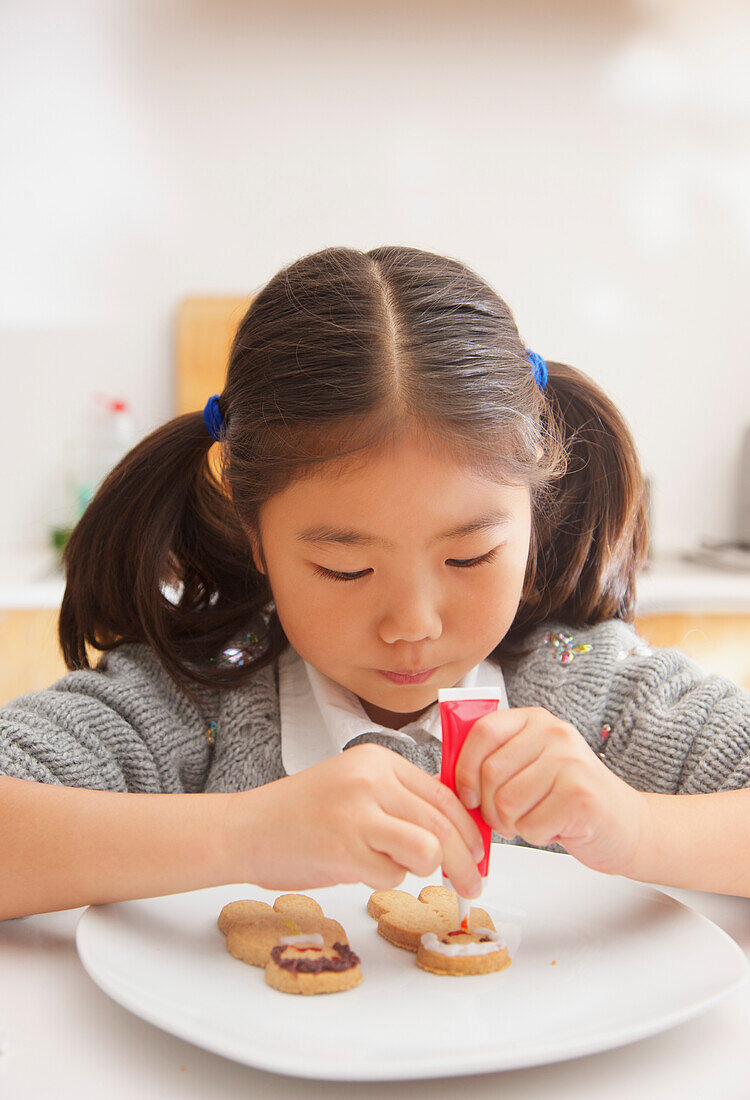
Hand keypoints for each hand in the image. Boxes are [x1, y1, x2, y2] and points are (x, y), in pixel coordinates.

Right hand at [225, 744, 485, 895]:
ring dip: (418, 871)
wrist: (246, 829)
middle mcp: (371, 779)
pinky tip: (353, 868)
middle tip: (471, 885)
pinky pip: (391, 876)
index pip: (445, 795)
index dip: (469, 830)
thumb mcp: (355, 789)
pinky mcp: (345, 848)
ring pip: (427, 850)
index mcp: (378, 760)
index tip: (478, 853)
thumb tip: (455, 833)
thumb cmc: (301, 815)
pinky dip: (381, 881)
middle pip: (444, 825)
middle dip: (465, 862)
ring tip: (389, 867)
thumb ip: (400, 802)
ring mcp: (358, 812)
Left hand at [454, 707, 647, 875]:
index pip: (482, 732)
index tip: (467, 793)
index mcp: (535, 720)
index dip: (465, 768)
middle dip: (489, 807)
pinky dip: (535, 836)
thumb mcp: (532, 765)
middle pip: (490, 773)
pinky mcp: (580, 797)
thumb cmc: (569, 797)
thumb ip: (496, 760)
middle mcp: (554, 734)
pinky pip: (530, 825)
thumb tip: (448, 775)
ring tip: (535, 818)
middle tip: (507, 816)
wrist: (625, 824)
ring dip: (513, 824)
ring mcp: (570, 762)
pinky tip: (555, 827)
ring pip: (506, 802)